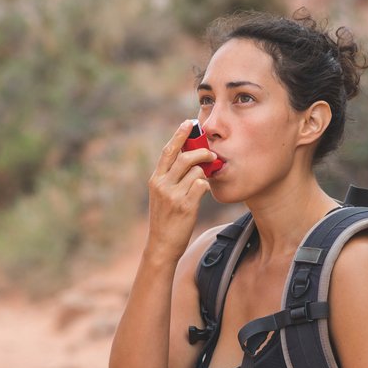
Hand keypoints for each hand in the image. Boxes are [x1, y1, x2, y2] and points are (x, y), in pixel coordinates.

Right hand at [146, 121, 216, 257]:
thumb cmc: (165, 219)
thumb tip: (189, 159)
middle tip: (211, 153)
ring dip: (205, 173)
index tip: (189, 123)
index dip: (179, 135)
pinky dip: (206, 186)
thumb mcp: (161, 195)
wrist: (162, 244)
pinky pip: (202, 186)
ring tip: (206, 178)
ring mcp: (173, 195)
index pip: (168, 151)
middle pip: (184, 157)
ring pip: (196, 171)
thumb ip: (171, 178)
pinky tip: (204, 192)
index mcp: (155, 179)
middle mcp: (162, 185)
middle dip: (200, 152)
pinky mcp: (185, 206)